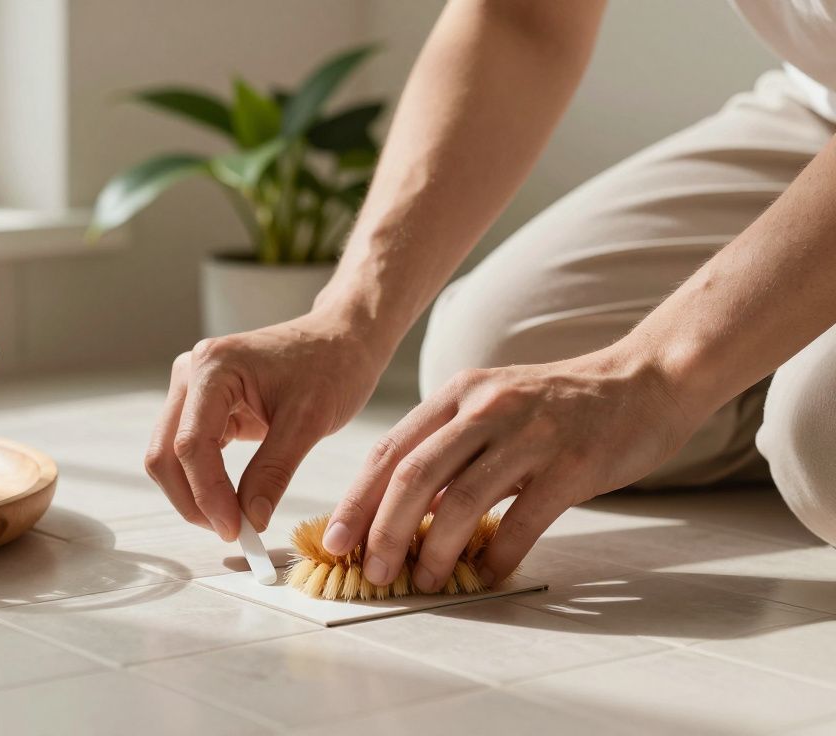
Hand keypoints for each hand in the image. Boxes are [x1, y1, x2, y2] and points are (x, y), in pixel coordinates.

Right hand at [146, 311, 387, 540]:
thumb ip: (274, 471)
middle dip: (193, 500)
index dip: (208, 495)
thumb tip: (250, 520)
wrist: (342, 339)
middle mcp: (191, 373)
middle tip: (232, 533)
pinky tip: (232, 502)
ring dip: (195, 494)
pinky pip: (190, 451)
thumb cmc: (332, 366)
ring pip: (169, 456)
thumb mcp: (309, 421)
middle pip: (165, 453)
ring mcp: (193, 388)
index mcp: (213, 367)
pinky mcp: (203, 404)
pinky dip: (205, 481)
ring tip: (234, 521)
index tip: (236, 531)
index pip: (191, 445)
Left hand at [323, 345, 701, 590]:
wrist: (646, 381)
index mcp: (458, 394)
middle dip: (382, 530)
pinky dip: (498, 554)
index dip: (356, 499)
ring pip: (460, 499)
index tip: (334, 540)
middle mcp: (486, 407)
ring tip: (424, 580)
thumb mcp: (494, 410)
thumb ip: (451, 451)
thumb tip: (405, 511)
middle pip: (413, 475)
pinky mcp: (572, 463)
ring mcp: (529, 433)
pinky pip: (523, 519)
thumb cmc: (562, 406)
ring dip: (434, 549)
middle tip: (370, 570)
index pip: (389, 450)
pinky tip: (487, 574)